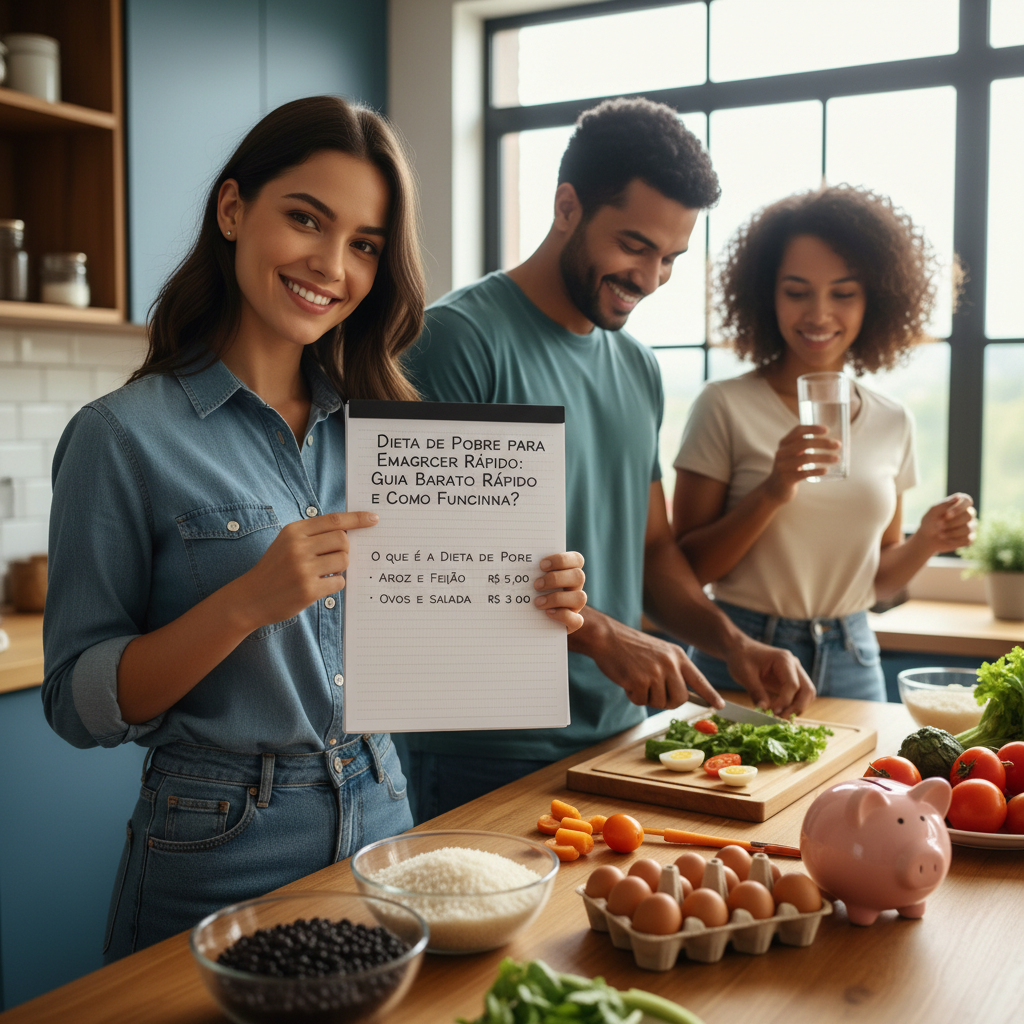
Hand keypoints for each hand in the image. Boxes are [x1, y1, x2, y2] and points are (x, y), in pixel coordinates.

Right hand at [231, 511, 378, 628]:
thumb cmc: (274, 568)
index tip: (373, 519)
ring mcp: (303, 569)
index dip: (357, 519)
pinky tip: (320, 586)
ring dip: (340, 568)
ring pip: (344, 561)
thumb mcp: (287, 542)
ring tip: (324, 572)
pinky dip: (335, 584)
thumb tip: (350, 532)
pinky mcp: (308, 589)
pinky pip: (339, 582)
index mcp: (294, 531)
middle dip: (344, 550)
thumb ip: (314, 535)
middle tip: (332, 559)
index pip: (334, 520)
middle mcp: (298, 547)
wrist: (250, 598)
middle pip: (343, 540)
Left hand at [533, 551, 585, 631]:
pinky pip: (577, 620)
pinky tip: (547, 613)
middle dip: (556, 579)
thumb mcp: (532, 578)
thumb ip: (529, 569)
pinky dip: (562, 616)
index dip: (562, 560)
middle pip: (579, 576)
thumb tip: (507, 562)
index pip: (577, 559)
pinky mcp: (574, 622)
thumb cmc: (532, 591)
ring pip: (580, 598)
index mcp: (569, 571)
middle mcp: (575, 587)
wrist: (534, 618)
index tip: (541, 565)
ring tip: (537, 602)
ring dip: (557, 598)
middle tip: (536, 585)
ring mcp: (576, 605)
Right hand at [575, 613, 724, 708]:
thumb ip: (671, 669)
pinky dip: (632, 696)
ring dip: (646, 697)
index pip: (698, 679)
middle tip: (652, 692)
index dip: (710, 694)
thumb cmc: (630, 647)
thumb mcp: (658, 652)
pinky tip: (627, 680)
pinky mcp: (640, 681)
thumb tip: (681, 696)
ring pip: (659, 703)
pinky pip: (641, 701)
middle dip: (667, 702)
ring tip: (636, 679)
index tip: (720, 705)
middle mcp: (670, 664)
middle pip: (679, 699)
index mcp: (677, 655)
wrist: (607, 637)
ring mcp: (656, 672)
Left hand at [724, 637, 815, 716]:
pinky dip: (792, 706)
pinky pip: (799, 696)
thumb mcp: (745, 675)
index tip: (773, 712)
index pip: (793, 685)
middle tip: (780, 719)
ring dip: (796, 708)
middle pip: (807, 690)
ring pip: (806, 694)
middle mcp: (794, 665)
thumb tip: (764, 711)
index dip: (785, 701)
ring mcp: (795, 673)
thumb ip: (756, 692)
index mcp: (784, 660)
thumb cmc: (741, 658)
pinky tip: (779, 713)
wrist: (739, 649)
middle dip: (796, 707)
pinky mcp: (791, 680)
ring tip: (779, 718)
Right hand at [762, 424, 840, 503]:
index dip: (812, 428)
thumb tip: (830, 440)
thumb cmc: (789, 469)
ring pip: (806, 458)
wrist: (774, 489)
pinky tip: (826, 470)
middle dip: (824, 443)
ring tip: (836, 458)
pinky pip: (804, 473)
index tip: (827, 430)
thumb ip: (804, 445)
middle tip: (838, 445)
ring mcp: (782, 466)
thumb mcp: (792, 454)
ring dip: (824, 457)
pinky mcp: (786, 479)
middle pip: (804, 443)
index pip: (798, 431)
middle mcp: (781, 453)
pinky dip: (817, 471)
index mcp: (784, 443)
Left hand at [916, 493, 975, 554]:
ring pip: (967, 528)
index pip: (967, 501)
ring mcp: (970, 526)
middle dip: (952, 522)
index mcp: (960, 504)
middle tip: (938, 525)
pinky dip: (954, 540)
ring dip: (951, 532)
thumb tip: (958, 497)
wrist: (927, 538)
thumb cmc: (930, 521)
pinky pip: (967, 539)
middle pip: (968, 515)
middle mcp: (968, 514)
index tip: (947, 514)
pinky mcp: (969, 538)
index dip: (959, 507)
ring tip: (940, 534)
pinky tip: (945, 539)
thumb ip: (945, 504)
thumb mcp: (934, 511)